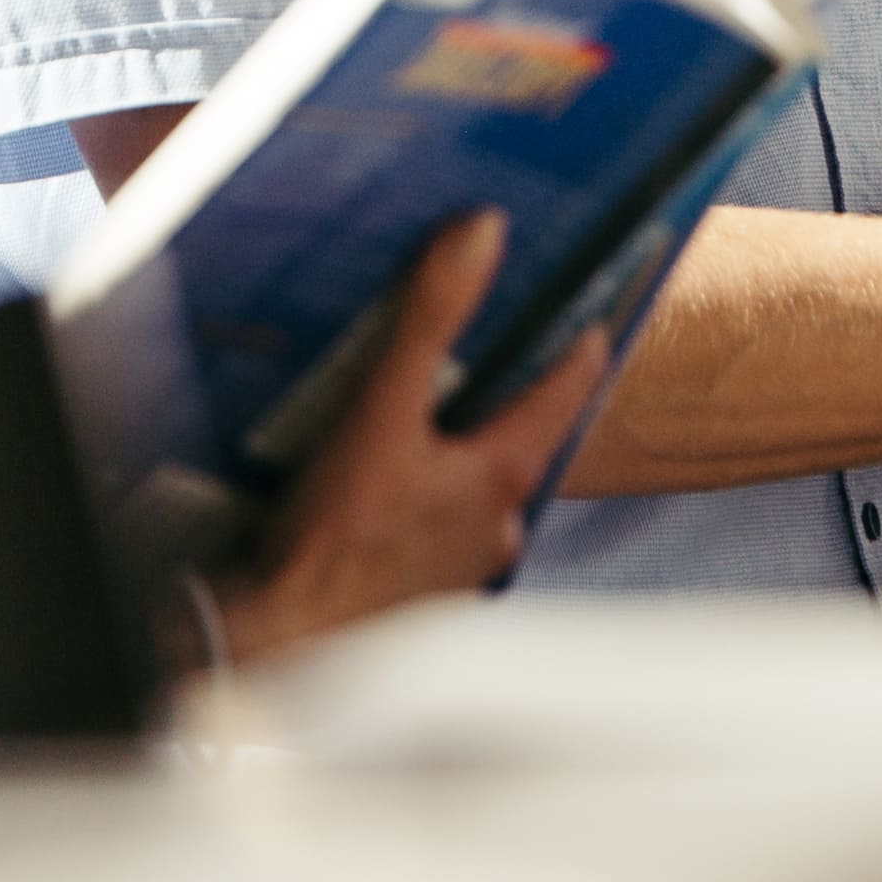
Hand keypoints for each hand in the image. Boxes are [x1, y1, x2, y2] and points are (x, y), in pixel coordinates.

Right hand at [210, 211, 614, 659]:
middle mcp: (495, 529)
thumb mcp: (379, 409)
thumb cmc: (334, 538)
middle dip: (506, 410)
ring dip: (458, 470)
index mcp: (499, 478)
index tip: (593, 319)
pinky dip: (421, 516)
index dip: (578, 350)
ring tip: (421, 435)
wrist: (288, 647)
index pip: (561, 396)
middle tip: (489, 371)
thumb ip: (430, 318)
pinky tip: (382, 507)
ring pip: (475, 503)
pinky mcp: (422, 604)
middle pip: (518, 450)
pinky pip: (436, 542)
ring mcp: (462, 573)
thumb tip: (482, 234)